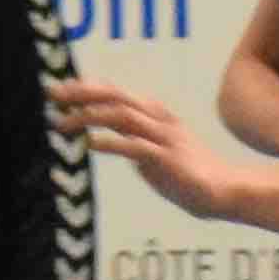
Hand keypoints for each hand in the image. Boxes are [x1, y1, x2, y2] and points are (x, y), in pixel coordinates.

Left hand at [57, 78, 246, 218]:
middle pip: (116, 96)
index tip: (61, 88)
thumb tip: (104, 140)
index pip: (117, 93)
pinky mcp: (167, 160)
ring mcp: (164, 139)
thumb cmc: (188, 175)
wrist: (225, 191)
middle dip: (82, 92)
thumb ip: (132, 141)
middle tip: (53, 94)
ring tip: (62, 123)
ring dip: (88, 116)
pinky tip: (88, 144)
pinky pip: (133, 146)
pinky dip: (109, 142)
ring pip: (121, 116)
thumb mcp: (156, 150)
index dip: (88, 87)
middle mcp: (159, 121)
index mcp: (156, 115)